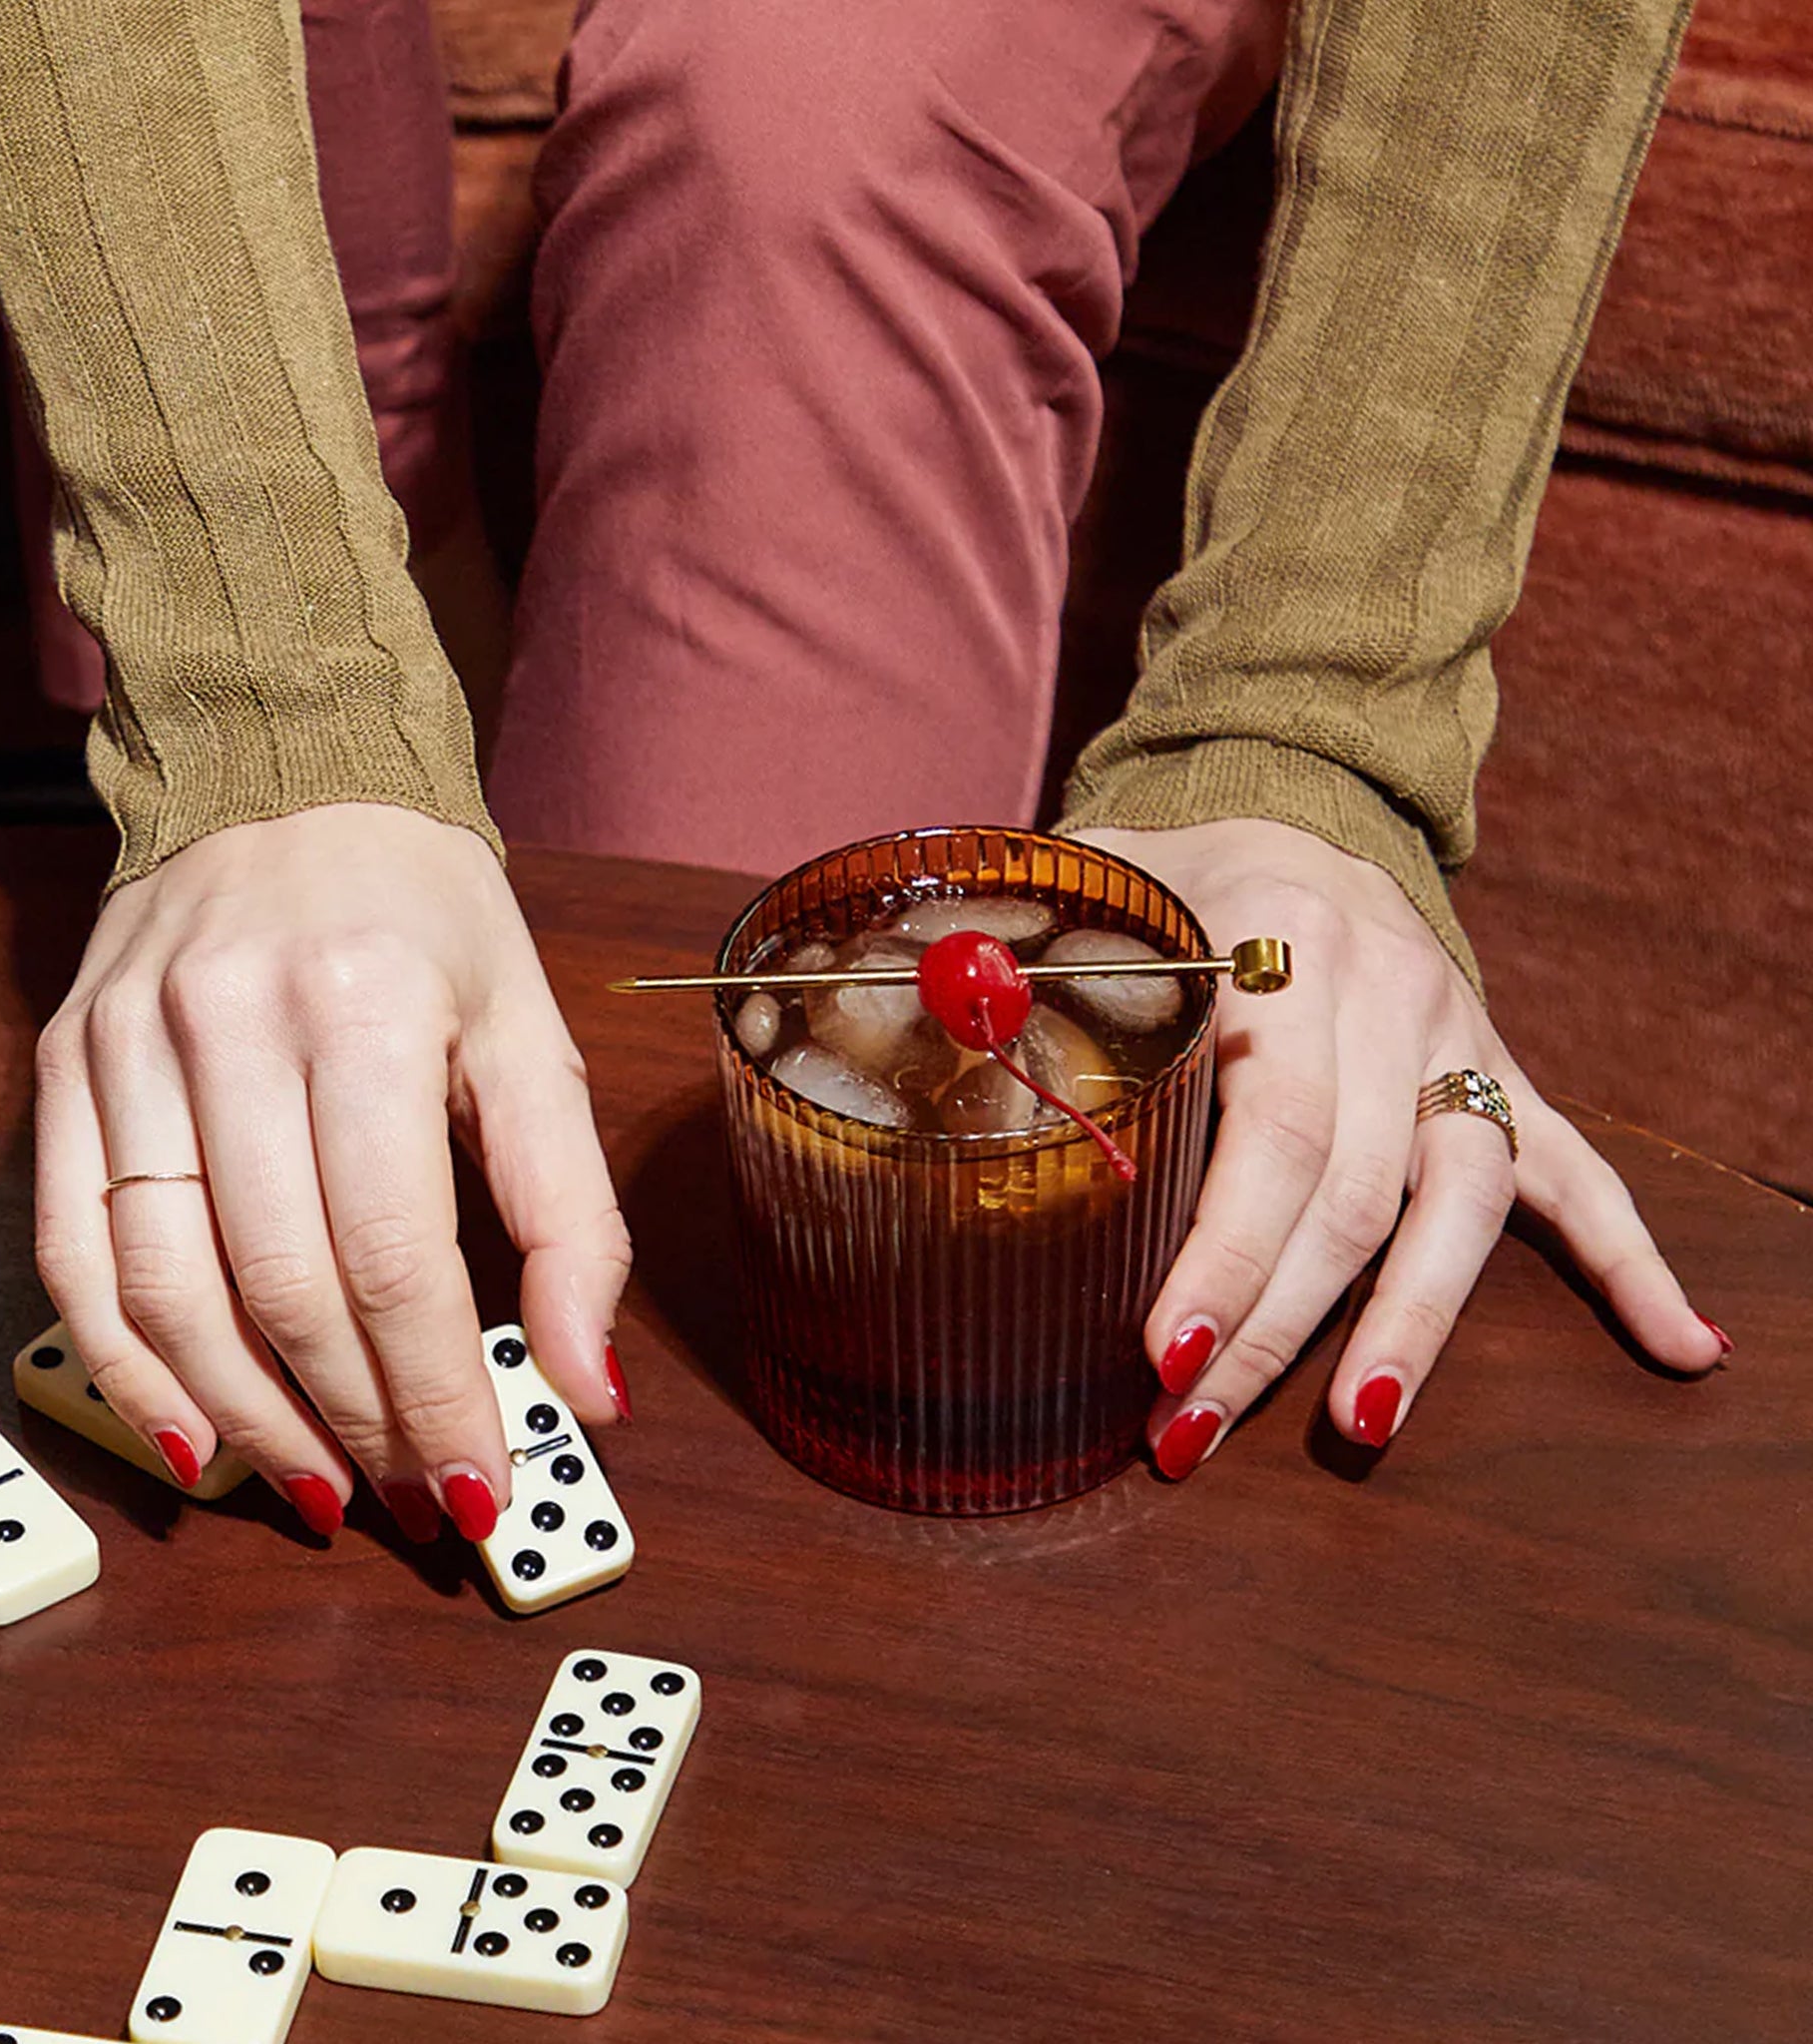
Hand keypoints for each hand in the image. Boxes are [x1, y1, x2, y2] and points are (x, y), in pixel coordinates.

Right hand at [33, 804, 631, 1539]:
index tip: (477, 1489)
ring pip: (168, 1291)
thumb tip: (592, 1387)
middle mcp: (234, 1024)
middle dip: (355, 1426)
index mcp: (370, 1008)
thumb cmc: (427, 914)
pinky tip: (192, 1435)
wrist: (281, 767)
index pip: (394, 1260)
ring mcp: (129, 1045)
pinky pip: (73, 1252)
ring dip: (245, 1421)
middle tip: (408, 1500)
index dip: (435, 1397)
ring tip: (316, 1491)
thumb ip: (571, 1212)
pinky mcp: (65, 1063)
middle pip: (285, 1289)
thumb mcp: (532, 1036)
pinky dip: (126, 1366)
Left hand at [1076, 820, 1725, 1477]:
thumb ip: (1015, 945)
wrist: (1296, 803)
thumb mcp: (1092, 883)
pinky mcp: (1497, 1074)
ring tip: (1364, 1429)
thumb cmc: (1169, 871)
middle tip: (1190, 1430)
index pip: (1269, 1127)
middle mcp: (1389, 991)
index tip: (1162, 1356)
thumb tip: (929, 1014)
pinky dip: (1629, 1259)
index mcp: (1281, 941)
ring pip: (1461, 1199)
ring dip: (1414, 1325)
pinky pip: (1575, 1171)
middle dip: (1275, 1326)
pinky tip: (1679, 1346)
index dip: (1222, 1253)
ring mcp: (1455, 1039)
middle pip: (1355, 1192)